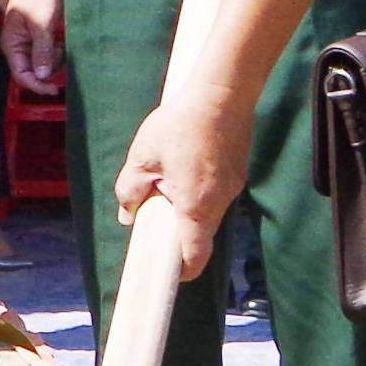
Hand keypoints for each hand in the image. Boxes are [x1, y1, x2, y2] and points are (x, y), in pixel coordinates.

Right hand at [0, 0, 65, 94]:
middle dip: (48, 68)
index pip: (21, 75)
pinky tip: (61, 39)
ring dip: (54, 59)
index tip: (55, 88)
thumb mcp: (42, 23)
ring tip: (61, 43)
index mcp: (12, 43)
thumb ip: (41, 51)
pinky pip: (47, 52)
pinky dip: (56, 51)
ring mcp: (28, 39)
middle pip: (32, 71)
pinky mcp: (38, 34)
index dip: (37, 85)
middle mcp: (17, 44)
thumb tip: (42, 76)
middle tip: (61, 53)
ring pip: (41, 63)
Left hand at [114, 93, 242, 280]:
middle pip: (201, 235)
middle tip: (155, 218)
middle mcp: (221, 202)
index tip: (167, 274)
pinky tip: (187, 164)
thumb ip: (129, 191)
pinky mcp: (238, 172)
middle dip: (178, 234)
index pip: (194, 257)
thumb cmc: (180, 124)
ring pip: (209, 212)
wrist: (223, 92)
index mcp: (196, 206)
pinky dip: (200, 190)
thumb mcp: (142, 157)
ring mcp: (234, 187)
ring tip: (169, 181)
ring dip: (188, 208)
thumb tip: (127, 214)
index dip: (181, 272)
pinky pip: (217, 193)